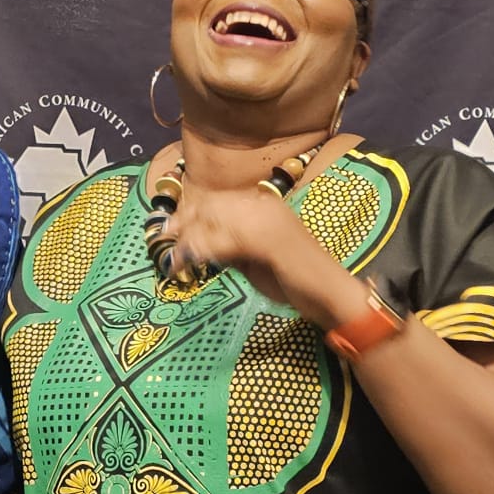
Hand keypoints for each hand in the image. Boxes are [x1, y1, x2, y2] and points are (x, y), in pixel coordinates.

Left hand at [165, 182, 359, 324]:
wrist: (329, 294)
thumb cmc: (294, 280)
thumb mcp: (254, 258)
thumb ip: (230, 247)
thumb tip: (200, 246)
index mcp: (264, 204)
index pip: (217, 200)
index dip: (189, 213)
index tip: (169, 230)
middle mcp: (264, 205)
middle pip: (210, 205)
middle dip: (183, 223)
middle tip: (164, 245)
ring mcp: (267, 220)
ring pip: (213, 220)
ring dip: (189, 241)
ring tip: (174, 261)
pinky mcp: (268, 240)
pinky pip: (225, 240)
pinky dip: (203, 251)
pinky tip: (190, 262)